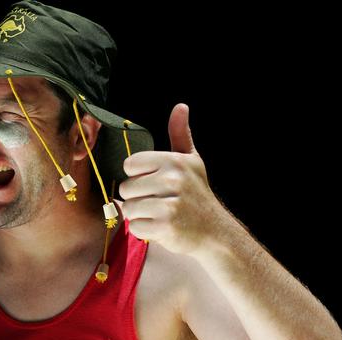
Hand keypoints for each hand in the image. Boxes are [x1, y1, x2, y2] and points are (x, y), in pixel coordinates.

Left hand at [119, 103, 225, 253]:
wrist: (215, 232)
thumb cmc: (197, 195)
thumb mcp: (191, 161)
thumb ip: (180, 134)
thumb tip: (180, 106)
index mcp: (173, 161)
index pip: (130, 165)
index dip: (138, 177)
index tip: (154, 184)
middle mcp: (172, 179)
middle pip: (126, 188)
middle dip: (137, 198)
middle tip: (158, 202)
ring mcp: (170, 204)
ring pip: (129, 208)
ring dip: (140, 215)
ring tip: (159, 214)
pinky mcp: (166, 226)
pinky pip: (135, 226)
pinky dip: (144, 231)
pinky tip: (160, 228)